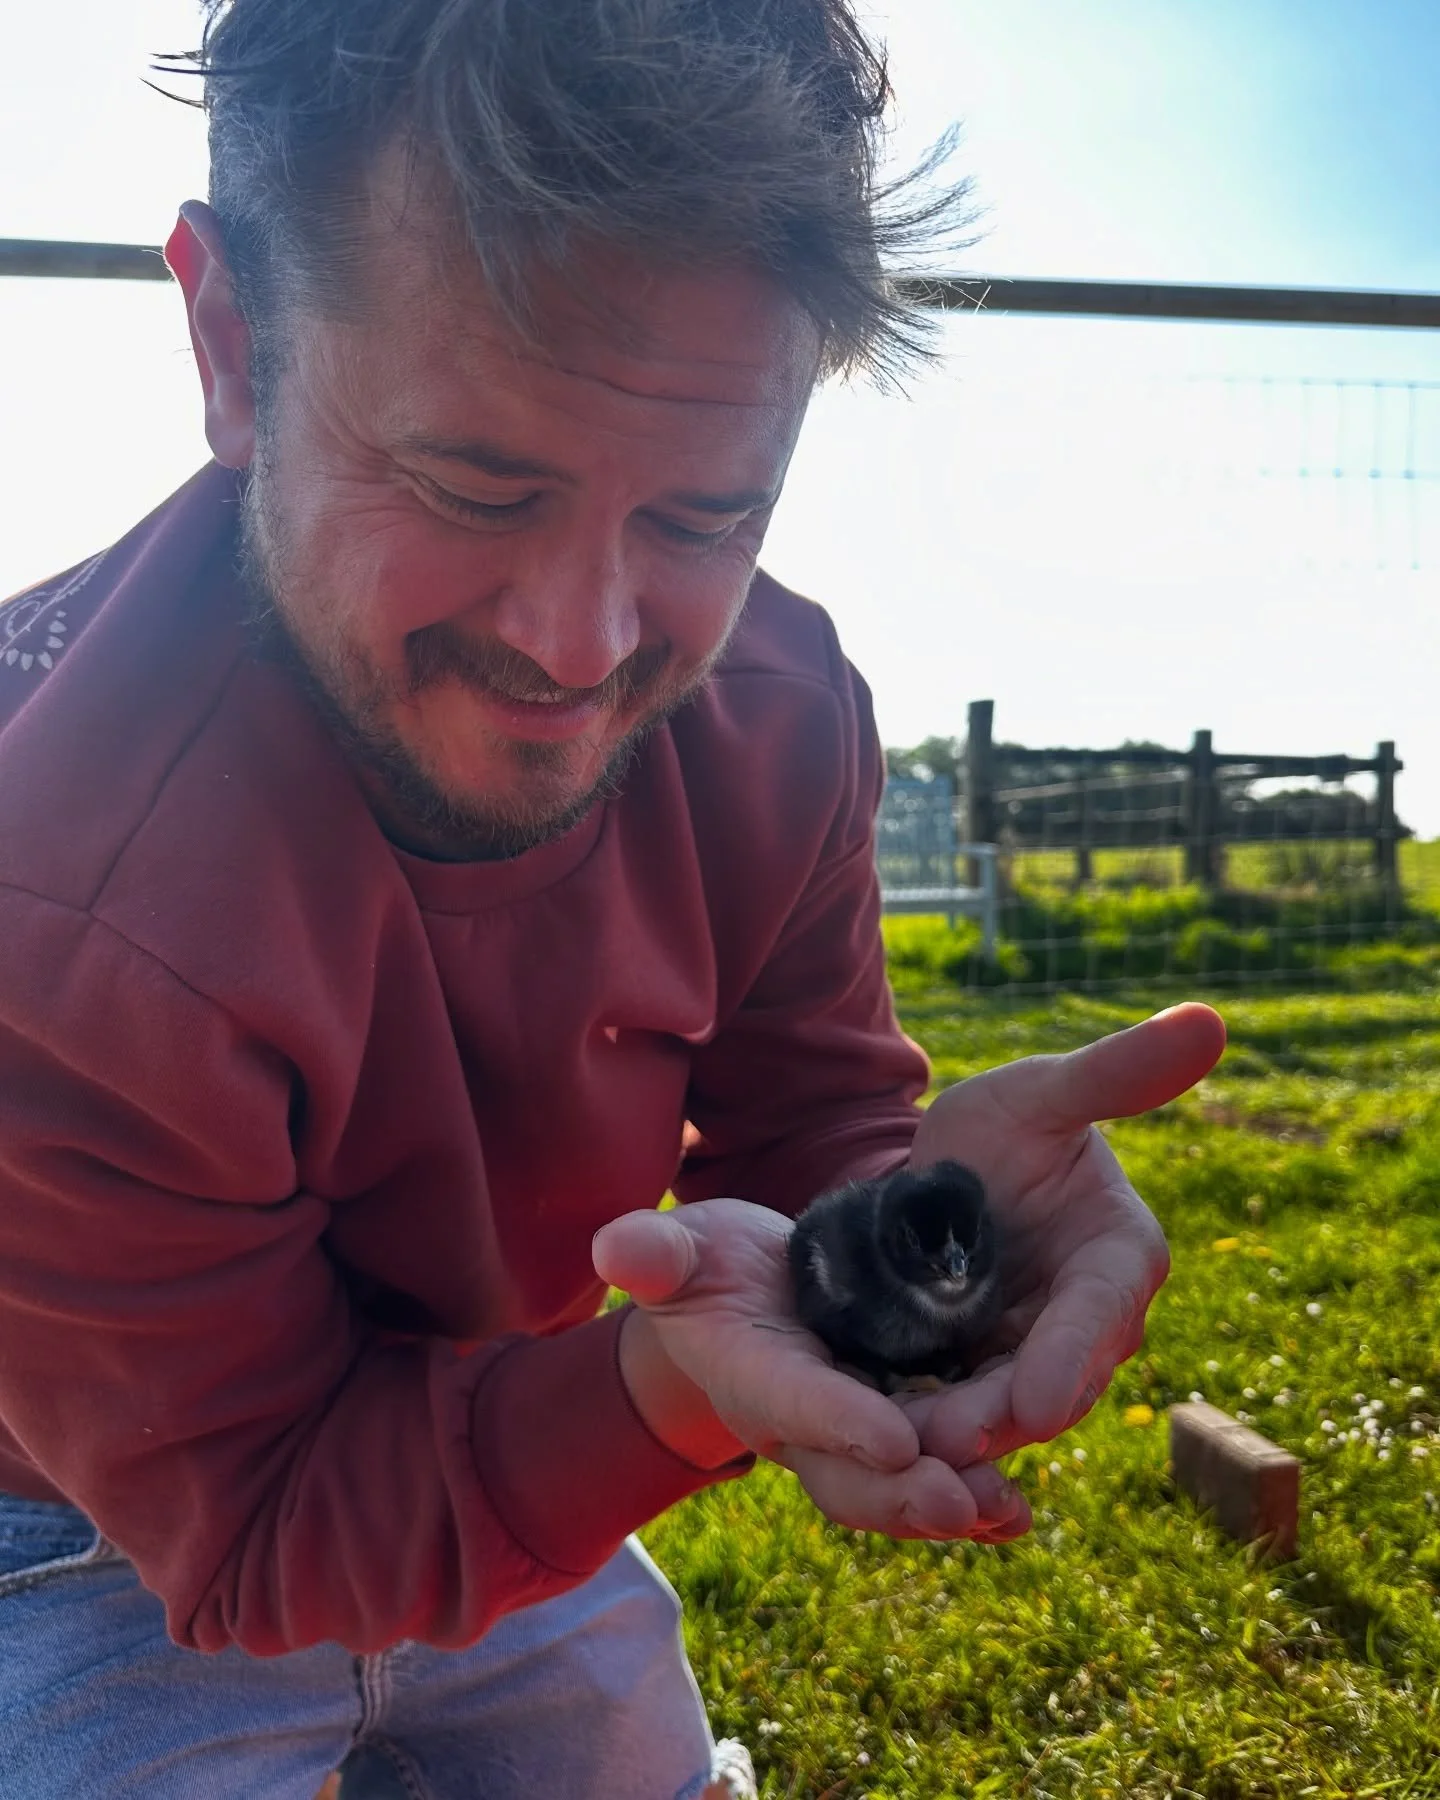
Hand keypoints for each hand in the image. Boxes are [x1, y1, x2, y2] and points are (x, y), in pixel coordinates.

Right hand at [593, 1199, 1027, 1541]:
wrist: (735, 1299)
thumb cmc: (701, 1269)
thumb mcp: (680, 1251)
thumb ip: (655, 1253)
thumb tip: (616, 1244)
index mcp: (751, 1376)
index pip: (794, 1401)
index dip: (840, 1421)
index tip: (894, 1435)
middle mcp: (802, 1424)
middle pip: (850, 1475)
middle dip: (903, 1493)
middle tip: (960, 1500)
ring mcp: (849, 1436)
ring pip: (898, 1487)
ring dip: (953, 1503)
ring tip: (1006, 1508)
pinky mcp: (890, 1428)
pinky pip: (930, 1476)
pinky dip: (974, 1499)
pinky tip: (1019, 1513)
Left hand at [897, 1002, 1225, 1472]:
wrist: (951, 1172)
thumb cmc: (1012, 1122)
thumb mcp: (1045, 1093)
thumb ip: (1115, 1074)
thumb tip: (1207, 1020)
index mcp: (1118, 1259)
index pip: (1100, 1314)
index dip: (1072, 1356)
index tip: (1043, 1403)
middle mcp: (1085, 1325)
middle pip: (1050, 1383)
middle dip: (1000, 1416)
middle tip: (945, 1440)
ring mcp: (1031, 1361)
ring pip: (999, 1412)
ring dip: (955, 1438)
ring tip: (901, 1454)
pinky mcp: (978, 1380)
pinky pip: (954, 1412)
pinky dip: (922, 1431)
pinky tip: (874, 1449)